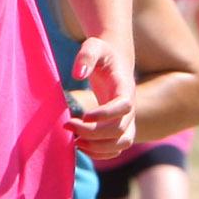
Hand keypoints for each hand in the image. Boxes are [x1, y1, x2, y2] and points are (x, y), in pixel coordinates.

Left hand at [67, 36, 135, 159]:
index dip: (104, 115)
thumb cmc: (101, 53)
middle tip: (68, 125)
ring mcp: (127, 120)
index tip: (82, 115)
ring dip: (98, 147)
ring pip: (122, 143)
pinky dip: (100, 153)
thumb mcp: (93, 45)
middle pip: (120, 130)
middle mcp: (130, 107)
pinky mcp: (120, 129)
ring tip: (75, 141)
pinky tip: (80, 145)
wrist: (114, 62)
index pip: (123, 107)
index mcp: (125, 88)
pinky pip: (116, 149)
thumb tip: (77, 75)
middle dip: (92, 132)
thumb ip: (86, 56)